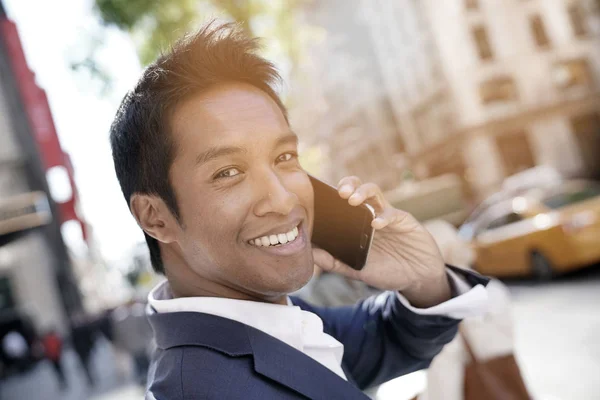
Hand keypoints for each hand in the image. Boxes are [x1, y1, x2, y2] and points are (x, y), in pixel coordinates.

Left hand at [312, 176, 450, 307]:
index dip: (330, 194)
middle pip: (358, 188)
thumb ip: (332, 262)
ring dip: (363, 192)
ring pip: (374, 192)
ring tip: (352, 200)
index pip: (342, 201)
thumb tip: (308, 252)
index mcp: (356, 223)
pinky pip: (391, 213)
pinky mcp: (403, 220)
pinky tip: (376, 225)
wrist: (418, 277)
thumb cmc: (386, 270)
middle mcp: (370, 214)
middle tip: (340, 192)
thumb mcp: (356, 269)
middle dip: (349, 184)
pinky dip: (383, 217)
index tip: (319, 196)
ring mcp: (386, 215)